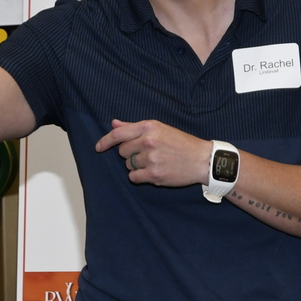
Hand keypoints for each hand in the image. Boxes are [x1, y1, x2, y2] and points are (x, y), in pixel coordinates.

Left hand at [94, 119, 210, 187]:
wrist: (202, 159)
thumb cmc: (181, 143)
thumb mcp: (159, 128)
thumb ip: (134, 127)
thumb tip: (114, 123)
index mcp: (148, 127)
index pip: (118, 134)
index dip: (105, 141)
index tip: (98, 147)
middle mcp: (148, 141)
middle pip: (122, 151)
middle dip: (130, 154)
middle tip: (147, 153)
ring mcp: (151, 158)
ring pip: (128, 164)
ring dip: (136, 165)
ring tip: (154, 162)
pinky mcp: (154, 174)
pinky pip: (134, 177)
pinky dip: (139, 176)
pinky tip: (152, 172)